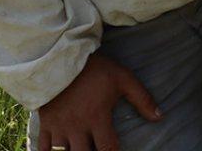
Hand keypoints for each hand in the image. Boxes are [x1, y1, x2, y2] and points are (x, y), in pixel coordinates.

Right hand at [36, 53, 160, 150]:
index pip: (107, 149)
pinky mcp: (45, 124)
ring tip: (80, 150)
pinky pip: (42, 148)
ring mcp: (59, 127)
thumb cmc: (95, 69)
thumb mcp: (123, 79)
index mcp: (97, 118)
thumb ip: (142, 99)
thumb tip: (159, 117)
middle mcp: (77, 127)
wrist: (61, 59)